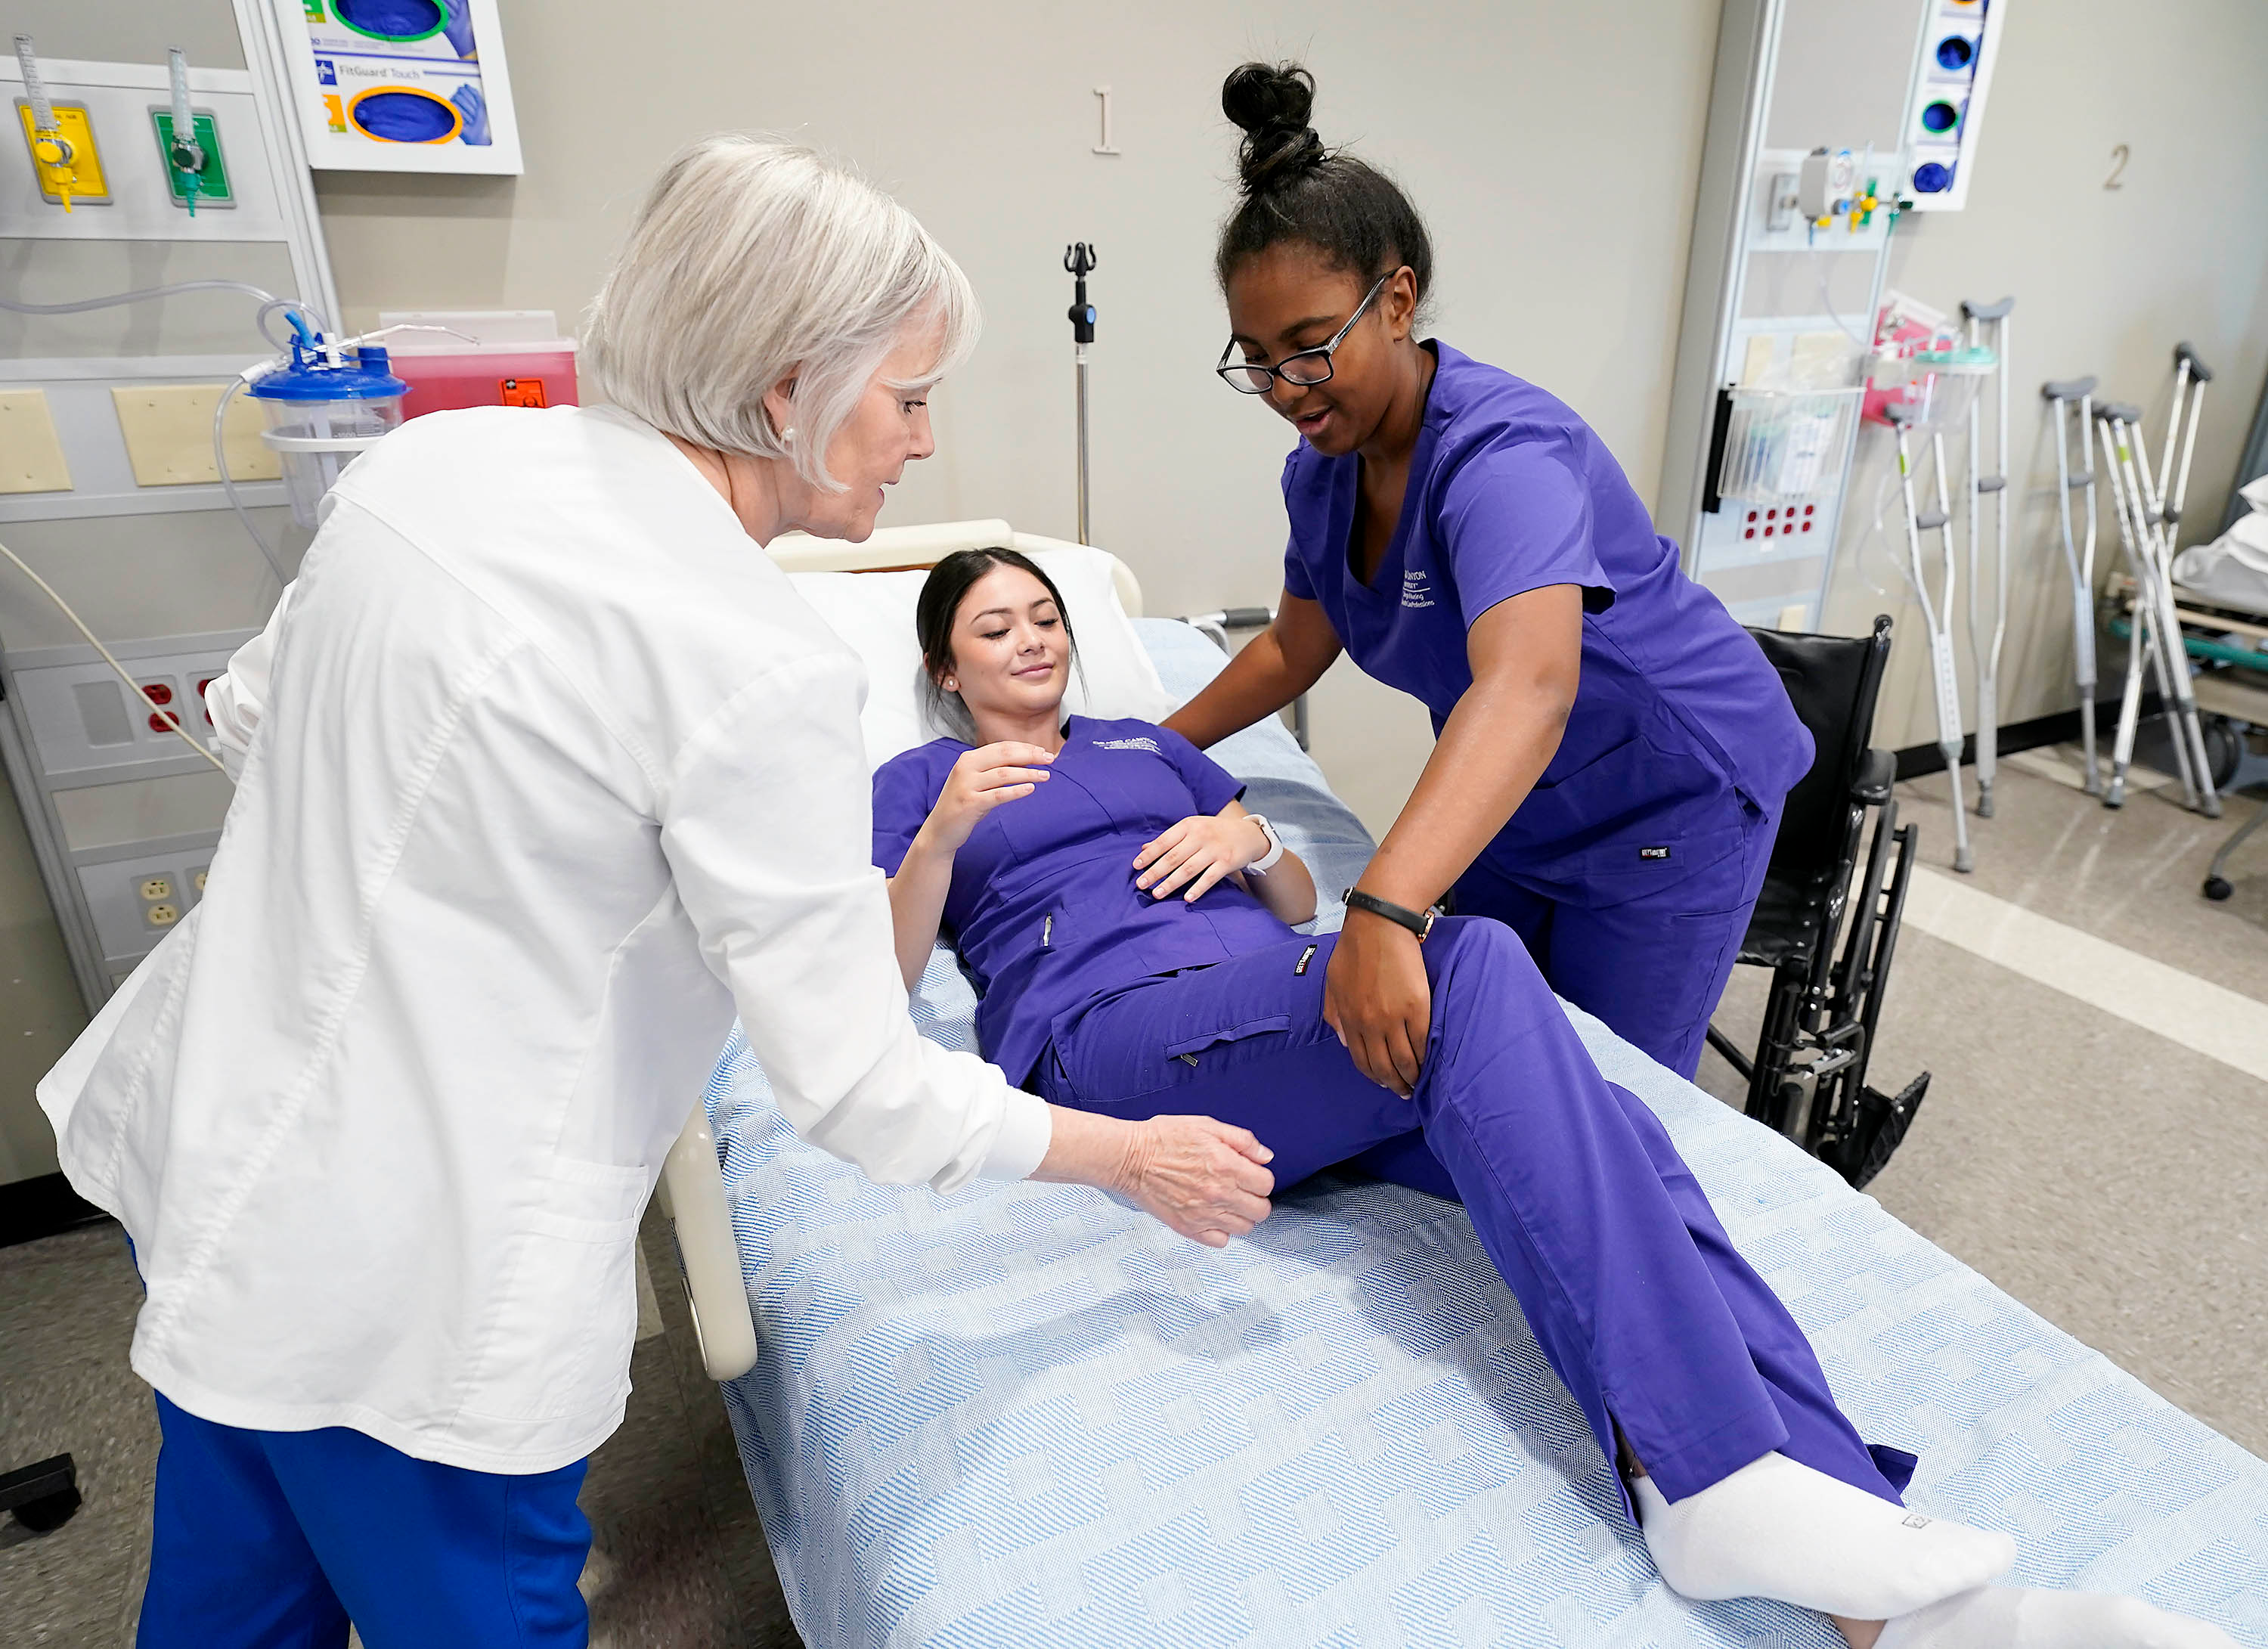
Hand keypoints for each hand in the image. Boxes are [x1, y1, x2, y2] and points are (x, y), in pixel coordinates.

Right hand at [918, 742, 1053, 852]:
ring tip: (1046, 776)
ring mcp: (966, 786)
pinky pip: (998, 795)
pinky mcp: (970, 804)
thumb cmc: (964, 804)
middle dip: (1030, 756)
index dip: (1025, 748)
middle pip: (1004, 755)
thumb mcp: (977, 782)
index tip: (1044, 752)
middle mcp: (965, 768)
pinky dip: (1016, 791)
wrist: (940, 830)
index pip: (1002, 747)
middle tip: (1049, 760)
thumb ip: (996, 770)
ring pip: (1004, 774)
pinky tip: (1031, 789)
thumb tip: (1027, 761)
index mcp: (968, 758)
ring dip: (1028, 773)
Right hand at [1114, 1115, 1275, 1246]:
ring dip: (1241, 1216)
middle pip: (1261, 1210)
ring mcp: (1204, 1214)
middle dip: (1256, 1199)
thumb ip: (1242, 1140)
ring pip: (1244, 1228)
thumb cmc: (1163, 1138)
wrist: (1130, 1158)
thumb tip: (1266, 1157)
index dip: (1261, 1178)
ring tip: (1227, 1204)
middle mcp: (1219, 1194)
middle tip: (1242, 1190)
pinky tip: (1213, 1216)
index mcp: (1227, 1166)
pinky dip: (1221, 1231)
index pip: (1267, 1184)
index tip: (1250, 1175)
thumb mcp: (1207, 1125)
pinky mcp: (1189, 1228)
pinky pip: (1221, 1241)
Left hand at [1133, 813, 1268, 901]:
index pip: (1164, 841)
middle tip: (1141, 884)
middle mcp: (1201, 835)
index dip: (1149, 855)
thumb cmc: (1213, 832)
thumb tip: (1143, 848)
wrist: (1248, 833)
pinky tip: (1186, 898)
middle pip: (1173, 857)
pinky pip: (1210, 877)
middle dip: (1155, 872)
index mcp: (1189, 825)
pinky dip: (1198, 888)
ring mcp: (1215, 849)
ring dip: (1171, 883)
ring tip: (1157, 894)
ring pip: (1189, 868)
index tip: (1136, 867)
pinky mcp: (1227, 862)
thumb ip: (1169, 839)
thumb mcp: (1192, 828)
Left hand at [1323, 910, 1431, 1096]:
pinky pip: (1421, 1043)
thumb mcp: (1333, 982)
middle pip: (1383, 1066)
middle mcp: (1370, 1024)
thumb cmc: (1355, 949)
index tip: (1383, 1083)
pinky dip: (1425, 1057)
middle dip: (1394, 1084)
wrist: (1380, 925)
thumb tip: (1344, 1041)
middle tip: (1403, 1092)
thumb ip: (1334, 1013)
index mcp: (1350, 1018)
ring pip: (1404, 1060)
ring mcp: (1394, 1018)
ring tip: (1417, 1083)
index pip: (1361, 1060)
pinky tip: (1429, 1063)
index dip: (1374, 1076)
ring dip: (1411, 1077)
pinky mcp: (1416, 1008)